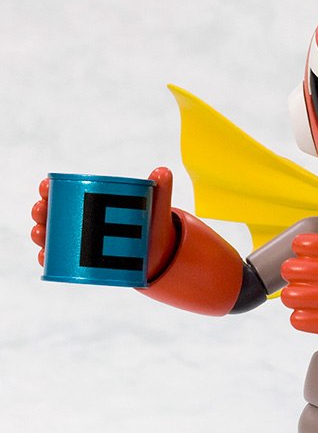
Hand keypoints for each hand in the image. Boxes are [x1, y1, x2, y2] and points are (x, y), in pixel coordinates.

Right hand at [30, 168, 177, 277]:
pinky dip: (50, 260)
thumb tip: (163, 171)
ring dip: (40, 234)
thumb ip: (160, 188)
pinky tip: (44, 258)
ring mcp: (81, 241)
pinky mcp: (83, 262)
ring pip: (53, 236)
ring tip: (39, 234)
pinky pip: (61, 260)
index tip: (45, 188)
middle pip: (54, 213)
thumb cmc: (151, 224)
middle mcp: (81, 219)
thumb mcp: (155, 206)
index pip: (65, 191)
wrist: (157, 254)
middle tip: (41, 212)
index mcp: (92, 201)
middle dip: (41, 211)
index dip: (50, 189)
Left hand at [281, 223, 317, 342]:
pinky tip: (305, 315)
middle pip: (293, 269)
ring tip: (296, 297)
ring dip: (289, 296)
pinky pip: (301, 320)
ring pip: (292, 296)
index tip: (301, 252)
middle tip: (294, 277)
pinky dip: (298, 317)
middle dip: (288, 272)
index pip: (308, 242)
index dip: (298, 246)